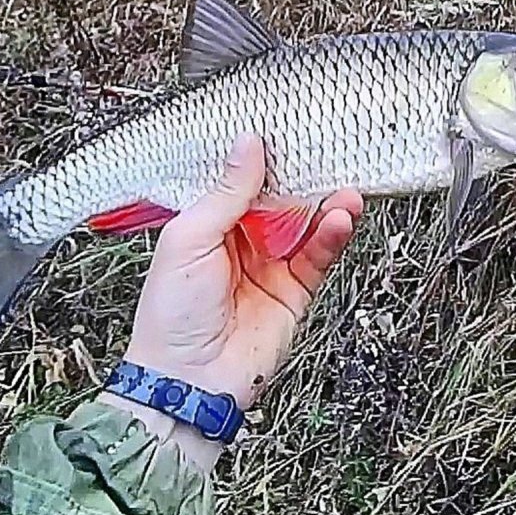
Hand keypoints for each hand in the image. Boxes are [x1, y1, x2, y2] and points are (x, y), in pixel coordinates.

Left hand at [98, 133, 362, 468]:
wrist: (189, 381)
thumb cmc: (171, 316)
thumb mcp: (189, 239)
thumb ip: (226, 193)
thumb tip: (248, 145)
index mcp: (206, 223)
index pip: (242, 180)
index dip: (265, 159)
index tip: (287, 133)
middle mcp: (240, 240)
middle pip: (281, 198)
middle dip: (303, 179)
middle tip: (326, 156)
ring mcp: (270, 264)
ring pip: (306, 224)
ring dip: (327, 206)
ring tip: (345, 191)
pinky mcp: (294, 290)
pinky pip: (318, 256)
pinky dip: (331, 236)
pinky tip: (339, 220)